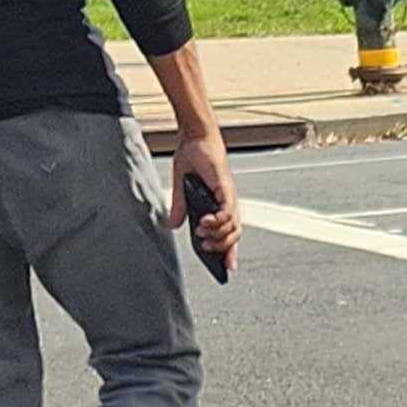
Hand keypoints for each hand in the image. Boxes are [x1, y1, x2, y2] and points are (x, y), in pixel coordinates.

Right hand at [171, 123, 240, 266]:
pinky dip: (218, 221)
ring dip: (218, 236)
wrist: (195, 136)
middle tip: (207, 249)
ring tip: (203, 235)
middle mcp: (228, 203)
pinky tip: (206, 222)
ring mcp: (228, 197)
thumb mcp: (182, 187)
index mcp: (219, 205)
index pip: (229, 233)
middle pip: (234, 235)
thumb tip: (172, 225)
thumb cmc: (193, 157)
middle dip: (222, 248)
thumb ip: (179, 207)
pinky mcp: (226, 188)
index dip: (229, 252)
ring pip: (233, 227)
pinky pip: (227, 212)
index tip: (227, 269)